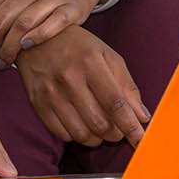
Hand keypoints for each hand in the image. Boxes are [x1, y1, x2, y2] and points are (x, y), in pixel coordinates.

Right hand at [13, 26, 149, 147]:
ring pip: (82, 134)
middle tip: (118, 128)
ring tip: (100, 127)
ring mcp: (51, 92)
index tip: (141, 141)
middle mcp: (69, 78)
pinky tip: (81, 123)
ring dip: (97, 138)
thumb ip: (127, 86)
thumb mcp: (107, 55)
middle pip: (100, 123)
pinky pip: (62, 134)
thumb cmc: (77, 46)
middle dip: (115, 134)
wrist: (36, 36)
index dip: (131, 126)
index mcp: (90, 63)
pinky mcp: (37, 103)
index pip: (115, 103)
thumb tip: (141, 116)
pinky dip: (77, 136)